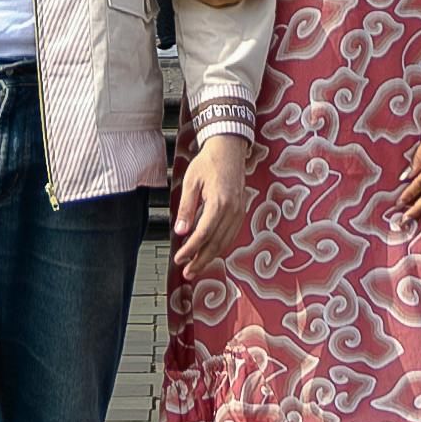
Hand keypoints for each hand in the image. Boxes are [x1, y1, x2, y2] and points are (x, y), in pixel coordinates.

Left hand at [168, 134, 250, 274]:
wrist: (229, 149)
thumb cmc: (208, 162)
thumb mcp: (191, 181)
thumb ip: (186, 207)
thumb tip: (180, 231)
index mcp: (219, 202)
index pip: (202, 234)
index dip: (190, 250)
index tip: (179, 258)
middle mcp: (232, 210)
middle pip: (215, 244)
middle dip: (200, 261)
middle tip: (187, 272)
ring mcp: (239, 212)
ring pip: (225, 243)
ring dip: (210, 258)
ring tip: (196, 267)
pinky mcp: (241, 212)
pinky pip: (231, 235)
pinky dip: (220, 247)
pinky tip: (210, 252)